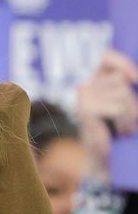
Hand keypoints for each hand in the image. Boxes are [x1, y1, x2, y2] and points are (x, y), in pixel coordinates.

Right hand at [76, 50, 137, 177]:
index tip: (135, 78)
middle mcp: (82, 84)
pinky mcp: (87, 109)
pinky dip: (126, 122)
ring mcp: (83, 96)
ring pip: (123, 95)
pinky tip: (119, 131)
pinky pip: (120, 109)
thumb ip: (125, 85)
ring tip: (123, 126)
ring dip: (131, 114)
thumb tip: (136, 77)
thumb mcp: (122, 101)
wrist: (102, 156)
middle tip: (128, 118)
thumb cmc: (115, 127)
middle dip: (132, 100)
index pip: (104, 57)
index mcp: (88, 78)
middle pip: (120, 80)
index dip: (121, 62)